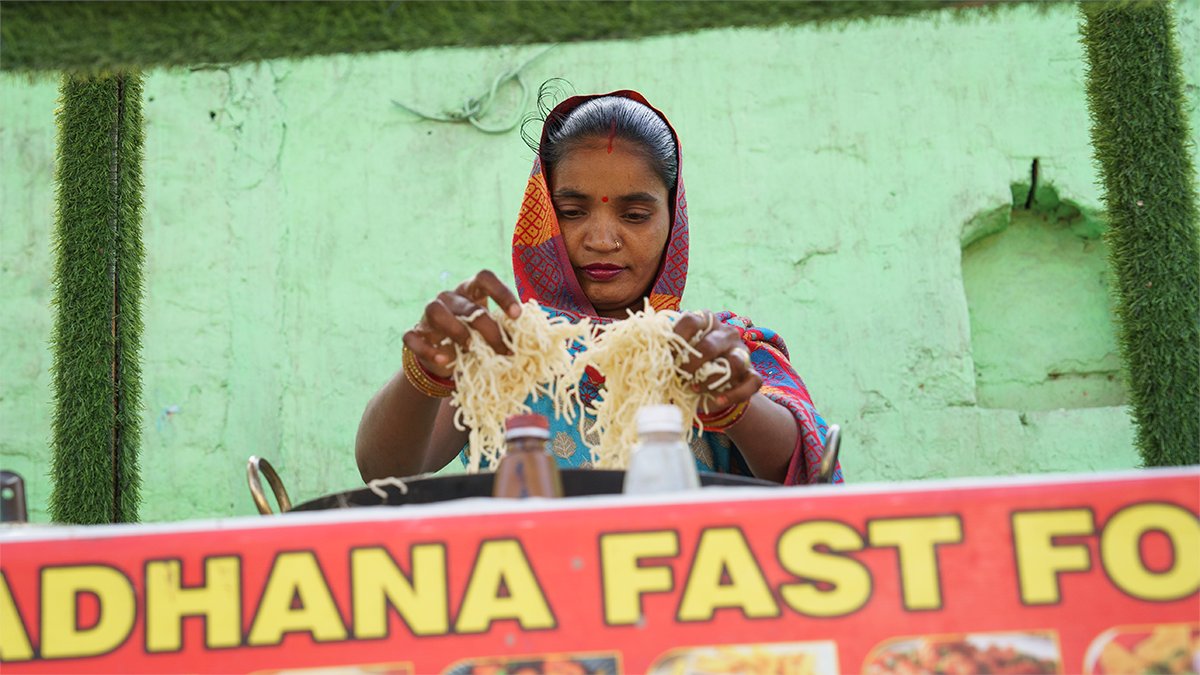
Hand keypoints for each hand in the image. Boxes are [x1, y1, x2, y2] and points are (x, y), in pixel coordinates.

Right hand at [402, 270, 521, 378]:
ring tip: (470, 348)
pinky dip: (427, 349)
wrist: (444, 359)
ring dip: (456, 330)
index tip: (517, 315)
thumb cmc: (474, 338)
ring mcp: (428, 314)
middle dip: (488, 329)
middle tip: (503, 351)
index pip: (485, 278)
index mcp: (471, 291)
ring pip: (436, 311)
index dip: (502, 293)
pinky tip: (444, 361)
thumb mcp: (491, 331)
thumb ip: (506, 331)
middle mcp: (449, 298)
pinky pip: (412, 337)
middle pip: (467, 305)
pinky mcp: (414, 333)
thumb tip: (529, 340)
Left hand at [673, 311, 761, 410]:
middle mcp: (726, 333)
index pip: (691, 320)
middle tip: (678, 376)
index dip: (676, 338)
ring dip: (712, 379)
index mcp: (705, 322)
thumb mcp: (679, 358)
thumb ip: (668, 357)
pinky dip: (735, 394)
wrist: (712, 387)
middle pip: (711, 344)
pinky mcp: (752, 373)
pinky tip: (719, 400)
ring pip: (734, 362)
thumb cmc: (690, 367)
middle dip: (691, 364)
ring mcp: (742, 352)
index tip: (665, 355)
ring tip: (695, 389)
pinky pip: (751, 382)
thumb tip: (650, 367)